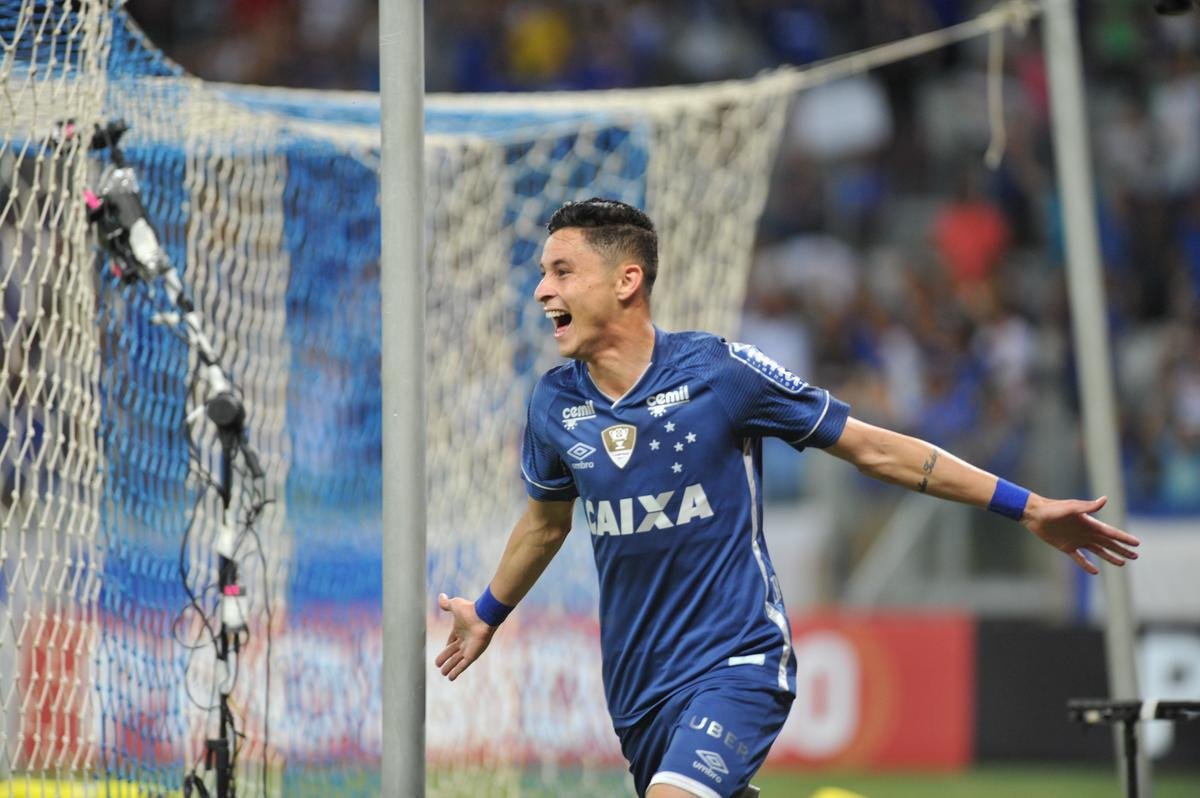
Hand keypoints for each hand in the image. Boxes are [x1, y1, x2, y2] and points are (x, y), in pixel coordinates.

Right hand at [435, 592, 496, 680]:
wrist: (483, 615)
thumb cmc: (470, 610)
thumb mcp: (455, 605)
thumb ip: (447, 603)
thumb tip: (441, 596)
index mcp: (460, 630)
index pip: (452, 641)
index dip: (446, 648)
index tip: (442, 654)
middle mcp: (465, 640)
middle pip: (453, 652)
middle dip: (446, 659)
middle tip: (438, 666)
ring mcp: (469, 648)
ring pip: (457, 660)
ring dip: (450, 667)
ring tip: (443, 673)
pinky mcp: (472, 655)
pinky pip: (463, 665)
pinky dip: (457, 671)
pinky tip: (451, 678)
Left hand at [1022, 495, 1139, 573]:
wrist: (1035, 514)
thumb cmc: (1053, 509)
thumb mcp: (1071, 507)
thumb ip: (1088, 506)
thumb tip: (1105, 500)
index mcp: (1090, 523)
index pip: (1111, 533)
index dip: (1124, 538)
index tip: (1137, 543)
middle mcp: (1086, 532)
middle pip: (1108, 543)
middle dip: (1122, 550)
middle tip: (1135, 556)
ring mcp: (1077, 540)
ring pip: (1098, 551)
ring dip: (1110, 557)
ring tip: (1122, 564)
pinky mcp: (1066, 547)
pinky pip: (1079, 558)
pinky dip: (1087, 565)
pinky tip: (1095, 571)